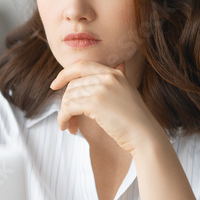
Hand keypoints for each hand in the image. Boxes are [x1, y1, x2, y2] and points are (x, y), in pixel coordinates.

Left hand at [49, 60, 163, 153]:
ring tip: (69, 127)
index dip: (64, 74)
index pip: (82, 65)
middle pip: (73, 84)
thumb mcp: (126, 93)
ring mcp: (102, 88)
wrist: (145, 136)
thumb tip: (119, 64)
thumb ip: (117, 80)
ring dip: (64, 114)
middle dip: (65, 102)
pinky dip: (64, 118)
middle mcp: (108, 77)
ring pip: (69, 96)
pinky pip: (69, 107)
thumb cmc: (134, 120)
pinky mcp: (95, 102)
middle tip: (67, 119)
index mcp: (114, 73)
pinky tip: (68, 128)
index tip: (54, 85)